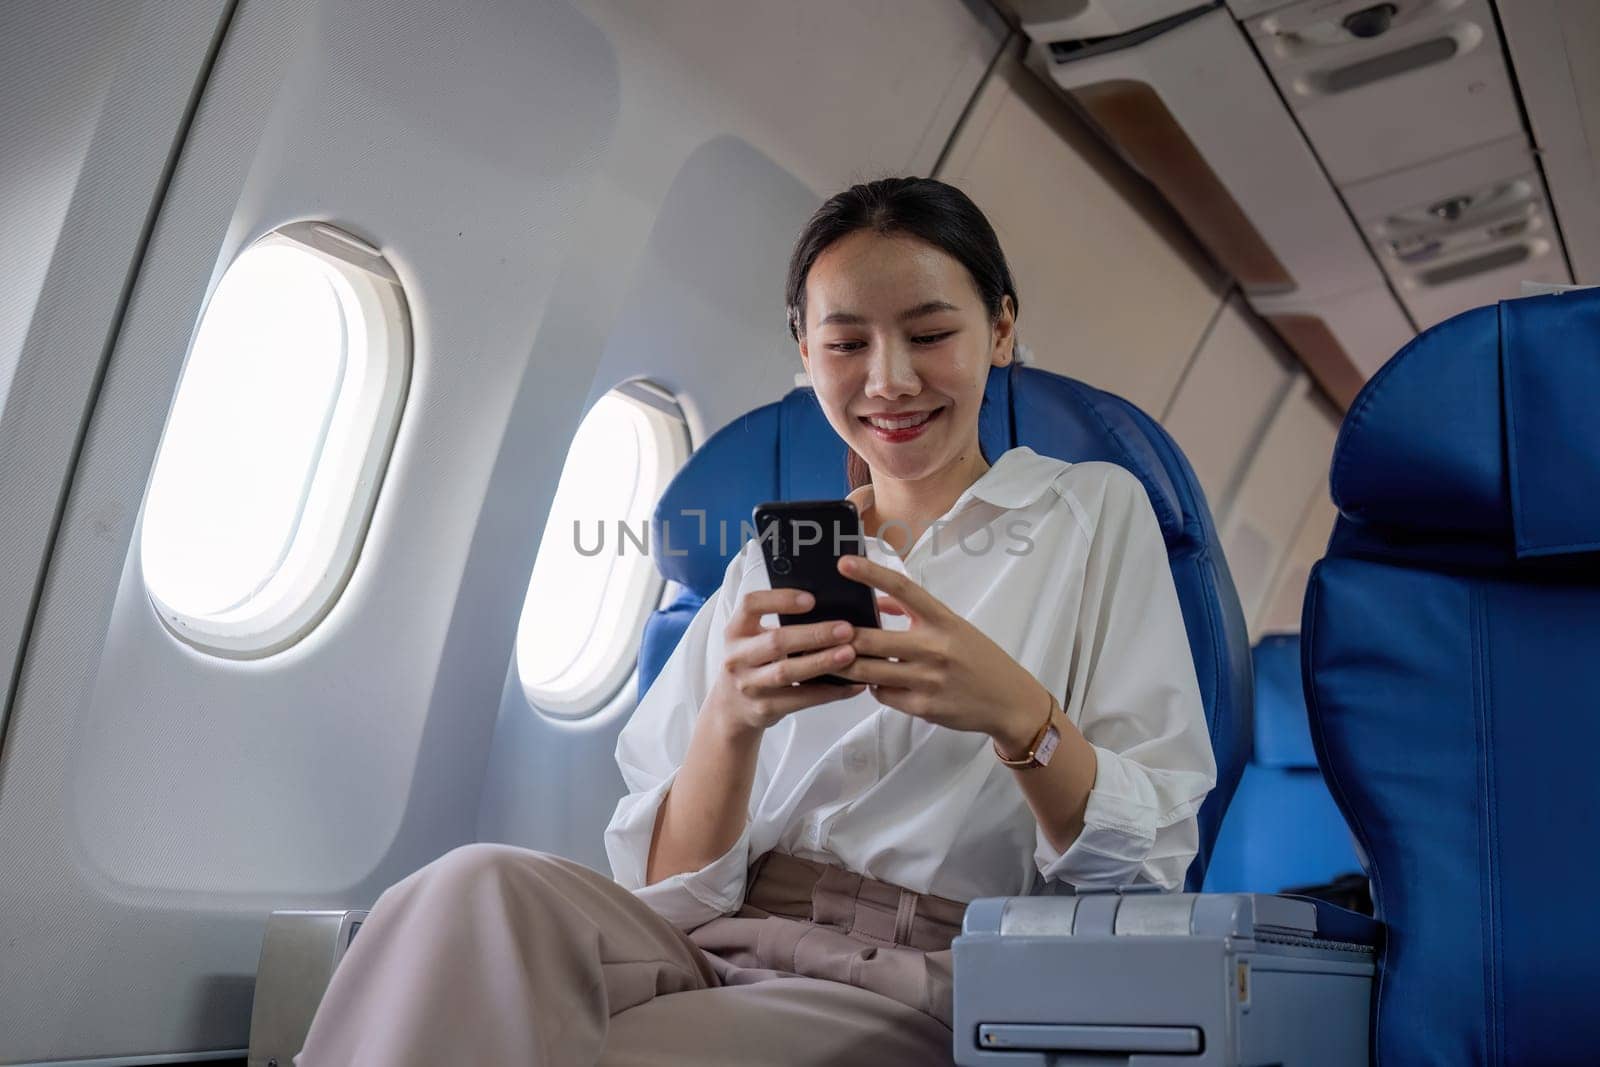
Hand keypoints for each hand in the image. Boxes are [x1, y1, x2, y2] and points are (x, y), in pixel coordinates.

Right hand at [706, 587, 866, 735]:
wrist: (731, 709)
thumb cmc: (753, 664)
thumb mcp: (753, 640)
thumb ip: (779, 625)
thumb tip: (830, 608)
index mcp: (735, 631)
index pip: (750, 605)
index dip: (780, 599)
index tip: (811, 599)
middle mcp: (737, 657)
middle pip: (776, 642)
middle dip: (814, 635)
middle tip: (846, 629)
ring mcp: (748, 686)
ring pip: (786, 672)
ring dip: (821, 662)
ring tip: (849, 654)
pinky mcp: (763, 709)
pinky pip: (800, 700)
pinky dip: (829, 692)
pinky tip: (852, 685)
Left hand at [832, 555, 1051, 749]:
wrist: (1009, 701)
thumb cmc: (978, 658)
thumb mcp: (954, 627)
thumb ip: (915, 614)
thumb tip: (877, 603)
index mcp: (943, 620)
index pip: (903, 589)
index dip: (871, 574)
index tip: (844, 563)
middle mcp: (935, 647)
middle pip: (872, 639)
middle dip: (843, 638)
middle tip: (824, 633)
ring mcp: (928, 679)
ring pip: (869, 671)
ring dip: (848, 665)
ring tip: (836, 658)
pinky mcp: (923, 706)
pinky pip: (882, 694)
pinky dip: (874, 686)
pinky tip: (877, 682)